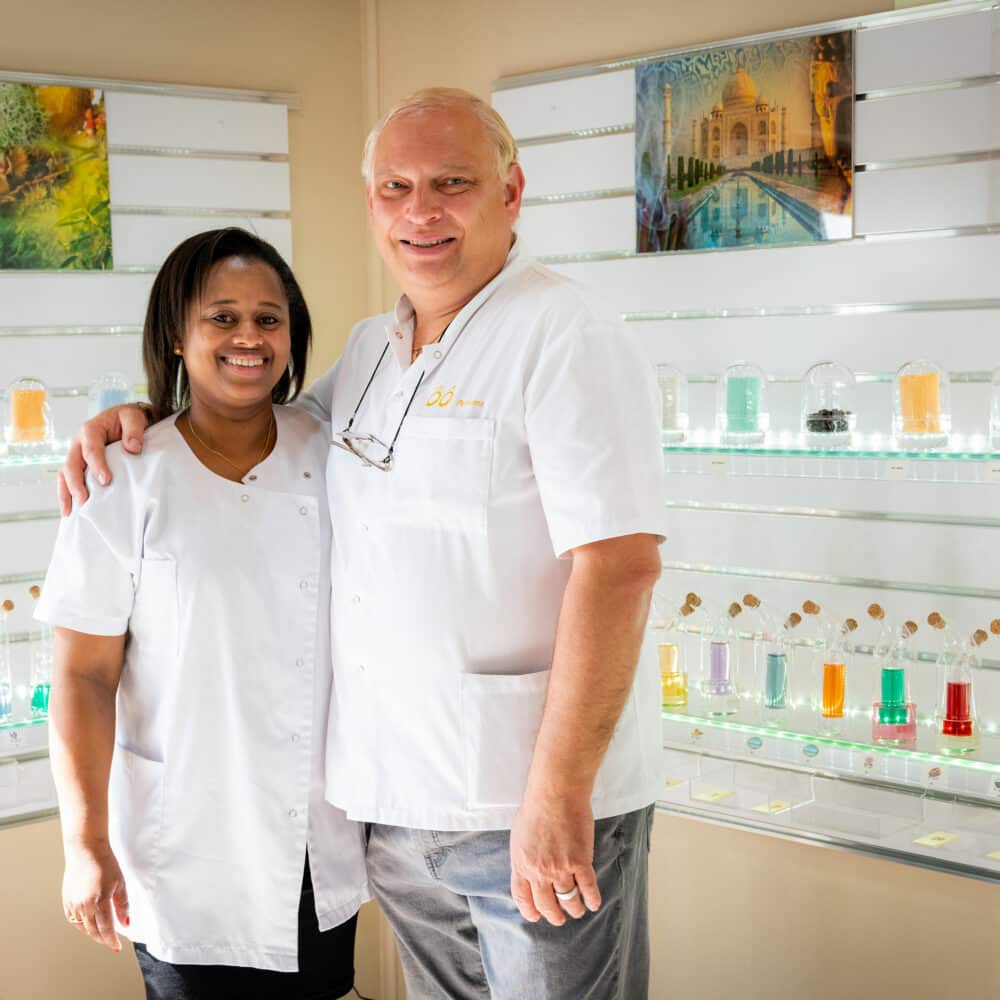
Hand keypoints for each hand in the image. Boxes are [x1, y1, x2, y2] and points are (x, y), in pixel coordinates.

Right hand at [58, 405, 148, 514]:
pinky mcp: (79, 466)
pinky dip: (66, 496)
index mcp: (90, 430)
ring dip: (67, 493)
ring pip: (64, 475)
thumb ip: (134, 430)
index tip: (106, 480)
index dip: (97, 465)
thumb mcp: (133, 417)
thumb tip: (132, 448)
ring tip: (72, 512)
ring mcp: (76, 456)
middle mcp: (78, 443)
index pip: (91, 449)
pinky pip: (67, 481)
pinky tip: (70, 512)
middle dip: (76, 484)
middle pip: (71, 465)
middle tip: (85, 501)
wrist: (124, 420)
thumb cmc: (128, 419)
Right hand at [62, 841, 129, 951]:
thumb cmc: (105, 863)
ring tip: (102, 935)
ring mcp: (73, 904)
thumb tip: (126, 922)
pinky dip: (81, 925)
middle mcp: (84, 906)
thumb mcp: (120, 883)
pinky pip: (73, 919)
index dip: (112, 940)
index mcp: (99, 901)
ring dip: (92, 933)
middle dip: (103, 939)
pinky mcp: (66, 900)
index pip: (106, 928)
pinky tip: (88, 925)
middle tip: (111, 943)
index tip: (117, 947)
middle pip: (93, 931)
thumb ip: (123, 905)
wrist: (85, 850)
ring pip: (82, 927)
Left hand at [509, 792, 600, 926]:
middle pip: (547, 905)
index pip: (523, 898)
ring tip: (577, 909)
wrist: (555, 793)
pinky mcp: (580, 862)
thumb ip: (524, 857)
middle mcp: (539, 872)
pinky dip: (592, 899)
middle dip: (554, 915)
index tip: (537, 916)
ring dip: (574, 908)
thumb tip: (529, 870)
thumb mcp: (519, 836)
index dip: (531, 911)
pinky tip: (593, 903)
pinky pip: (588, 889)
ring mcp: (560, 869)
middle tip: (560, 918)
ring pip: (569, 900)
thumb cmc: (536, 808)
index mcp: (521, 865)